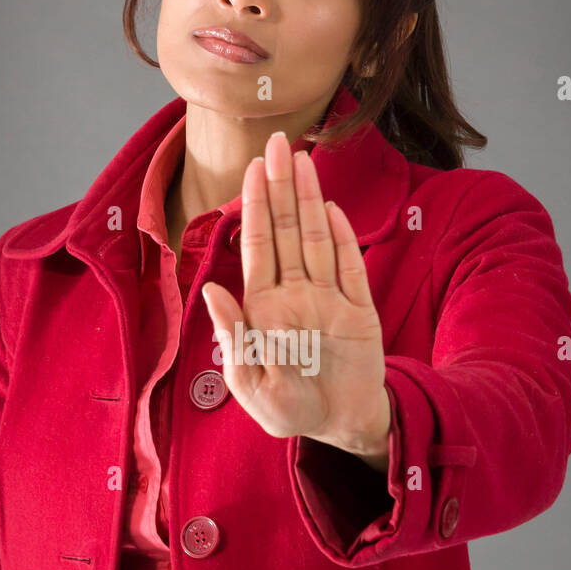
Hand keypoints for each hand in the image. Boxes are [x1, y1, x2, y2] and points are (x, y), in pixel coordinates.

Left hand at [200, 130, 391, 459]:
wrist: (339, 427)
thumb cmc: (288, 409)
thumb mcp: (250, 384)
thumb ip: (233, 336)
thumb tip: (210, 290)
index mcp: (265, 308)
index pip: (258, 247)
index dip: (255, 207)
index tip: (252, 169)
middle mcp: (296, 294)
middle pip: (287, 231)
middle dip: (281, 187)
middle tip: (278, 143)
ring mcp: (329, 299)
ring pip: (317, 240)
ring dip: (310, 200)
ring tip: (303, 160)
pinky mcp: (359, 312)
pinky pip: (351, 269)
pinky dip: (343, 239)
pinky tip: (331, 208)